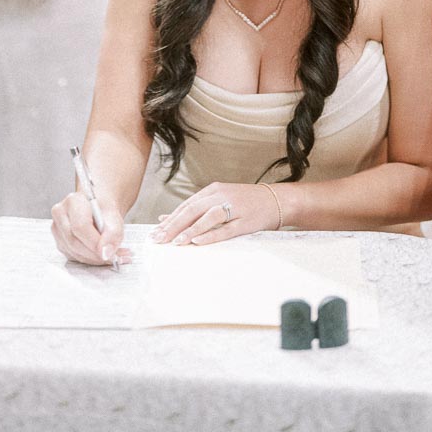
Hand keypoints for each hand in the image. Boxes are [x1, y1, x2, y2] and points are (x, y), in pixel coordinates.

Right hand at [50, 190, 130, 265]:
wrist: (98, 208)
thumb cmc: (103, 209)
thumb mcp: (114, 217)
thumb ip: (113, 234)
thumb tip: (105, 253)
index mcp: (73, 201)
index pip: (80, 226)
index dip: (94, 242)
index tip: (108, 252)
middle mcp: (60, 214)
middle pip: (74, 241)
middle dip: (95, 254)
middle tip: (113, 257)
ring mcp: (57, 229)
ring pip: (73, 252)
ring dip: (94, 258)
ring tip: (112, 256)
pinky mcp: (59, 242)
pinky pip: (73, 256)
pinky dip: (89, 259)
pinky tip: (101, 254)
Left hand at [150, 182, 282, 245]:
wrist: (276, 200)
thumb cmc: (243, 203)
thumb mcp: (217, 201)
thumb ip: (194, 209)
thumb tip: (165, 219)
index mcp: (213, 190)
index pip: (186, 205)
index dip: (170, 219)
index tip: (155, 232)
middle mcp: (221, 196)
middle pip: (193, 210)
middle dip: (174, 226)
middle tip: (159, 239)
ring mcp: (235, 207)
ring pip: (208, 218)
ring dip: (190, 230)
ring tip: (176, 242)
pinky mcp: (246, 221)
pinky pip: (226, 229)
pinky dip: (211, 235)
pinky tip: (198, 241)